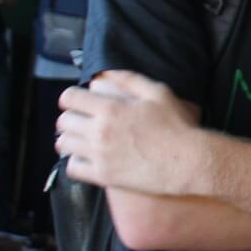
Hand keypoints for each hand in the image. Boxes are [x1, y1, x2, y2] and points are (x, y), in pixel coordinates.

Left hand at [56, 70, 204, 195]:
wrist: (187, 161)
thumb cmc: (176, 125)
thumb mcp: (158, 93)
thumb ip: (129, 80)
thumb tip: (106, 74)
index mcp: (111, 109)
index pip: (70, 98)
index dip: (71, 97)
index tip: (78, 101)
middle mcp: (100, 132)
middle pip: (63, 122)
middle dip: (70, 118)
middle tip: (82, 120)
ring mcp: (99, 155)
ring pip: (64, 144)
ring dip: (70, 139)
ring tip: (82, 139)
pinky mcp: (103, 176)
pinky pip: (72, 168)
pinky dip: (76, 161)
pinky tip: (88, 157)